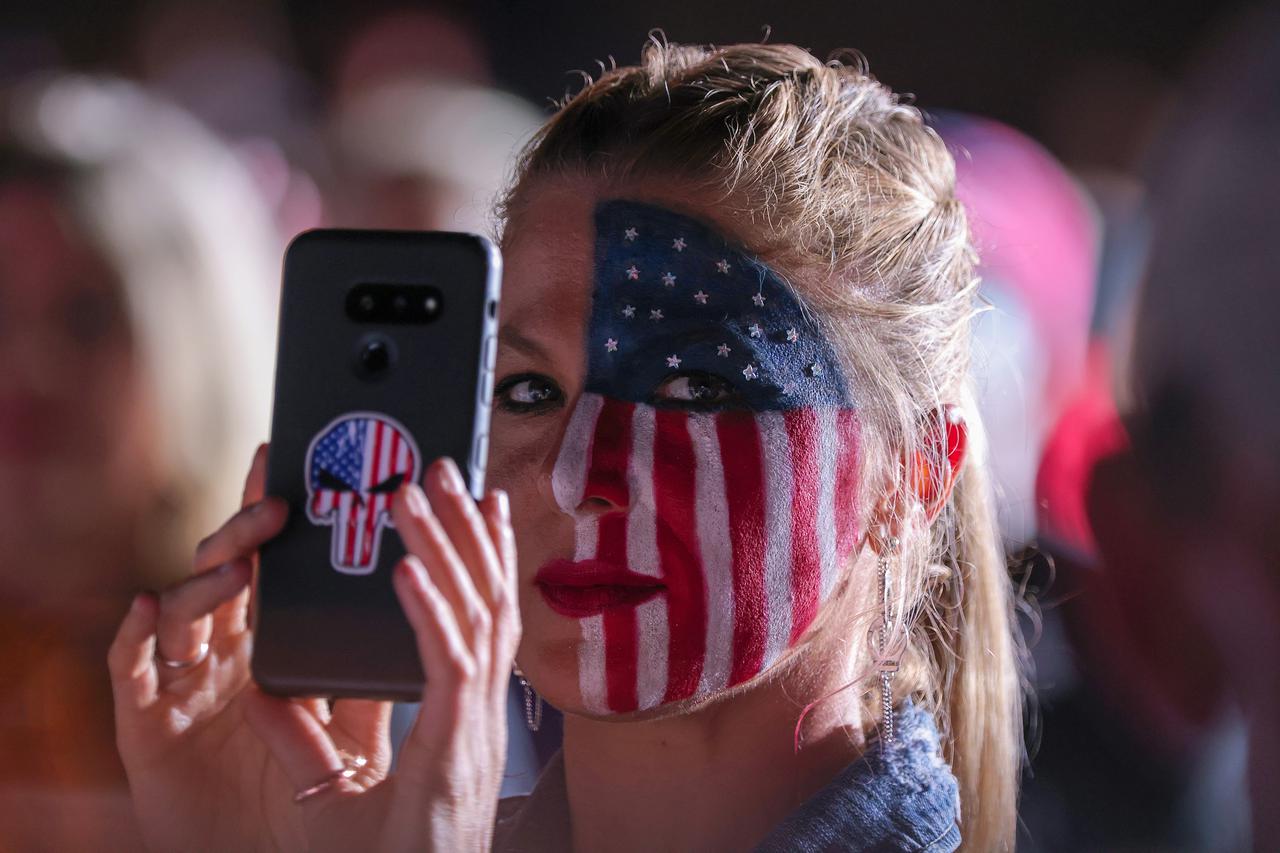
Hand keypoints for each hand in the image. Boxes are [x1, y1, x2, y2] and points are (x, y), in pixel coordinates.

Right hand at [109, 445, 391, 850]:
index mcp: (266, 654)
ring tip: (237, 565)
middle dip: (244, 531)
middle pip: (225, 576)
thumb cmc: (293, 806)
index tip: (295, 468)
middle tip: (275, 498)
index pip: (272, 575)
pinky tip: (142, 609)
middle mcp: (220, 660)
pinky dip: (131, 639)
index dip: (276, 524)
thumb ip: (362, 687)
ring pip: (179, 614)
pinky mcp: (145, 731)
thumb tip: (414, 625)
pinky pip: (129, 674)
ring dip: (204, 582)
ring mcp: (179, 690)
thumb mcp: (345, 743)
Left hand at [242, 456, 519, 852]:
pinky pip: (445, 666)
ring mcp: (474, 728)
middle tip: (443, 468)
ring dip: (448, 547)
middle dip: (465, 529)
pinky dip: (428, 612)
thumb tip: (262, 685)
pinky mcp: (453, 748)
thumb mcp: (331, 792)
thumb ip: (300, 737)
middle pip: (484, 600)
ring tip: (422, 491)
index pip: (479, 618)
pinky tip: (405, 569)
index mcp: (461, 716)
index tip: (477, 503)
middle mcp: (478, 713)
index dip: (480, 558)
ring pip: (474, 617)